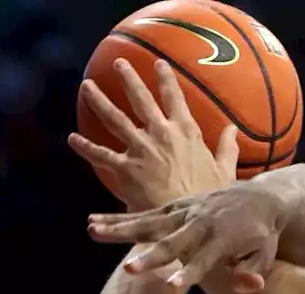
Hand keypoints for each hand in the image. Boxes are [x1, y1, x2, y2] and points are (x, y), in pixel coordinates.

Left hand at [69, 58, 237, 209]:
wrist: (190, 220)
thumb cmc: (209, 197)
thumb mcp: (225, 171)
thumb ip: (227, 148)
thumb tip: (233, 130)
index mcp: (187, 133)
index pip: (175, 99)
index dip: (166, 80)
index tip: (159, 63)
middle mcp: (161, 134)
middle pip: (141, 100)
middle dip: (129, 79)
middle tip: (119, 63)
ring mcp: (141, 149)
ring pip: (114, 118)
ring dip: (98, 100)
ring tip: (87, 86)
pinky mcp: (125, 168)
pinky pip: (100, 154)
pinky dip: (84, 146)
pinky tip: (72, 138)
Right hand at [88, 183, 286, 292]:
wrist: (259, 197)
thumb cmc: (261, 234)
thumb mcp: (265, 254)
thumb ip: (253, 271)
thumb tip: (248, 286)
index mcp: (224, 238)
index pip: (205, 260)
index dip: (189, 273)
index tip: (171, 285)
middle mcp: (201, 223)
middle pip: (172, 242)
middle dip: (151, 257)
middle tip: (128, 269)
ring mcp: (185, 212)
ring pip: (149, 222)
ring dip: (121, 229)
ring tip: (92, 232)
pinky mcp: (174, 206)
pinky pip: (144, 212)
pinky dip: (120, 216)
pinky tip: (93, 220)